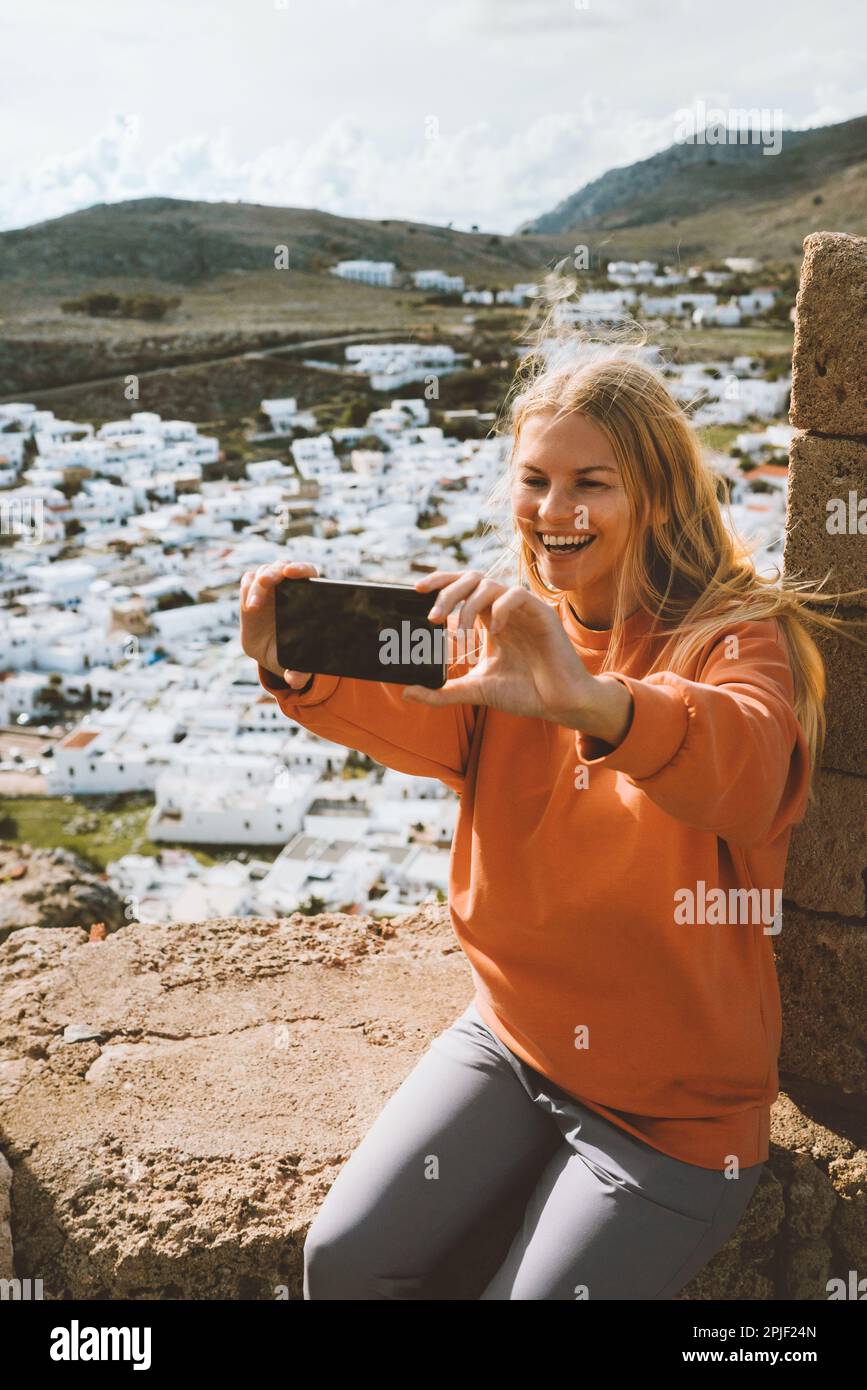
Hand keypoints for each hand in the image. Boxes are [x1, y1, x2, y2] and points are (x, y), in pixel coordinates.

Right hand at [239, 560, 316, 687]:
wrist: (271, 653)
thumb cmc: (290, 654)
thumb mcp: (294, 664)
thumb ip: (298, 673)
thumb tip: (294, 679)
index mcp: (306, 597)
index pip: (308, 572)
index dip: (301, 568)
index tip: (292, 573)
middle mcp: (288, 587)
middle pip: (282, 567)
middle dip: (273, 572)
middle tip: (264, 582)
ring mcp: (270, 587)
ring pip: (264, 573)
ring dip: (257, 584)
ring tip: (253, 606)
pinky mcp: (252, 592)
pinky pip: (248, 582)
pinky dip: (247, 589)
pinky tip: (249, 605)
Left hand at [401, 569, 596, 722]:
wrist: (559, 703)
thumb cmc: (524, 692)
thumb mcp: (475, 690)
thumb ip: (442, 692)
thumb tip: (407, 692)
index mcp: (488, 619)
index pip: (461, 587)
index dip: (440, 582)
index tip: (416, 589)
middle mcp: (503, 609)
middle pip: (470, 579)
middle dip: (447, 592)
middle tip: (432, 617)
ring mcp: (522, 610)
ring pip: (490, 584)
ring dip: (468, 604)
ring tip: (459, 631)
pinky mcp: (541, 614)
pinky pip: (516, 595)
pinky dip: (500, 608)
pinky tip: (494, 630)